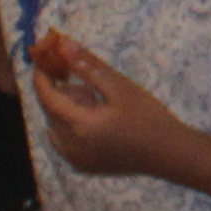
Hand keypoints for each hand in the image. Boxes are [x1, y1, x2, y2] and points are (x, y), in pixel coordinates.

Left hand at [25, 28, 193, 180]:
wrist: (168, 154)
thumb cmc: (147, 117)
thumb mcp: (120, 86)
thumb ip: (88, 66)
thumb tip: (62, 44)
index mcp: (77, 125)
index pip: (46, 96)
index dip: (42, 76)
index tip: (46, 59)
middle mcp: (69, 146)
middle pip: (51, 111)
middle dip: (62, 91)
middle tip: (87, 81)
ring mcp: (75, 159)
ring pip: (57, 126)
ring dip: (67, 110)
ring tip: (97, 101)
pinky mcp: (83, 165)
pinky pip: (66, 141)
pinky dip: (73, 126)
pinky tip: (97, 120)